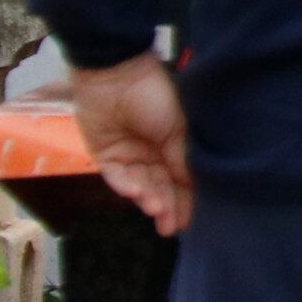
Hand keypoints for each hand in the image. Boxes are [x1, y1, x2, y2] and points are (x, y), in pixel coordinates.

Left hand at [71, 54, 193, 236]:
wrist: (116, 75)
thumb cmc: (154, 94)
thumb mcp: (178, 128)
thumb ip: (183, 159)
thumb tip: (196, 187)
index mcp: (175, 145)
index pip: (183, 178)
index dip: (189, 199)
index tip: (194, 220)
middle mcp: (153, 153)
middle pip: (161, 186)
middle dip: (167, 206)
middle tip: (172, 226)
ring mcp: (129, 155)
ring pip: (140, 185)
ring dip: (148, 198)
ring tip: (157, 210)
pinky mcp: (105, 155)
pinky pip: (116, 177)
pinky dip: (127, 186)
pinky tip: (138, 193)